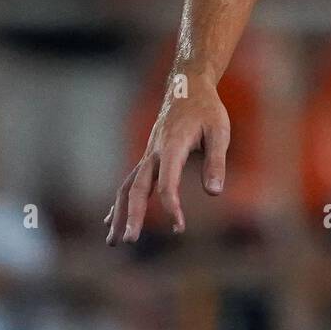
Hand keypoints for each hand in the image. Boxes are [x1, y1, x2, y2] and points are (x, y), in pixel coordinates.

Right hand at [104, 76, 229, 244]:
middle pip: (137, 188)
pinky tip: (111, 221)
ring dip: (119, 214)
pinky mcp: (147, 158)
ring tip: (113, 242)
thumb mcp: (219, 131)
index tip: (179, 228)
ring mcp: (147, 155)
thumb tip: (214, 192)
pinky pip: (129, 183)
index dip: (171, 206)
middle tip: (128, 241)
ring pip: (127, 188)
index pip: (166, 182)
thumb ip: (216, 161)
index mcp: (171, 146)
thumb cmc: (207, 110)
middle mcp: (153, 152)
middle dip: (132, 215)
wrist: (187, 87)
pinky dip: (120, 203)